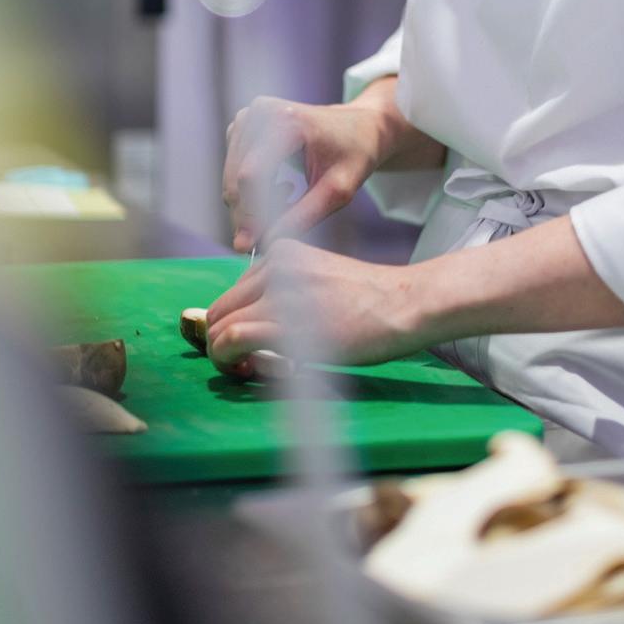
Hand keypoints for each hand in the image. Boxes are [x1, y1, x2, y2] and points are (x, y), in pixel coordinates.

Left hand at [205, 240, 424, 370]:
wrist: (402, 305)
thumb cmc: (370, 302)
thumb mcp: (319, 283)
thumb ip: (285, 295)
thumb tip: (250, 327)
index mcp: (282, 254)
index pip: (235, 293)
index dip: (234, 323)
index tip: (250, 346)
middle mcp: (274, 266)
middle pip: (221, 308)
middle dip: (221, 340)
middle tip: (243, 363)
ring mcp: (277, 292)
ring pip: (220, 325)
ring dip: (222, 355)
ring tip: (244, 369)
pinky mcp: (283, 321)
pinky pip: (233, 339)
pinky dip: (229, 359)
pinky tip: (249, 369)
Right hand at [222, 96, 388, 252]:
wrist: (359, 125)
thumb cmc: (354, 154)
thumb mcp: (339, 190)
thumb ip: (303, 216)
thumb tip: (264, 242)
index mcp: (287, 120)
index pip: (252, 176)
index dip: (249, 215)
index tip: (253, 246)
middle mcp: (261, 111)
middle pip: (237, 178)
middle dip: (247, 214)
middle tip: (268, 237)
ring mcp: (249, 115)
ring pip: (232, 177)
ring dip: (252, 201)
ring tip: (292, 194)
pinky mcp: (243, 123)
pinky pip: (234, 168)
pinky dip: (251, 188)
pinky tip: (282, 184)